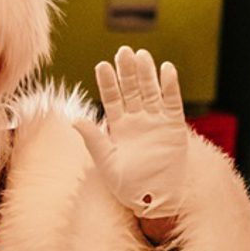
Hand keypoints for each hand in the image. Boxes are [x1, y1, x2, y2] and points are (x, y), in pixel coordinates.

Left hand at [73, 46, 186, 218]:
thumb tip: (75, 120)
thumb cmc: (127, 186)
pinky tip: (166, 69)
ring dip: (147, 74)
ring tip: (142, 55)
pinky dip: (170, 87)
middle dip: (127, 71)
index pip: (111, 99)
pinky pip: (172, 103)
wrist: (153, 200)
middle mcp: (136, 120)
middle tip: (123, 51)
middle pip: (131, 90)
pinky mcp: (174, 127)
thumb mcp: (106, 162)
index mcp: (118, 127)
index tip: (101, 65)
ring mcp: (156, 122)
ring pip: (150, 92)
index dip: (107, 82)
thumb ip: (94, 140)